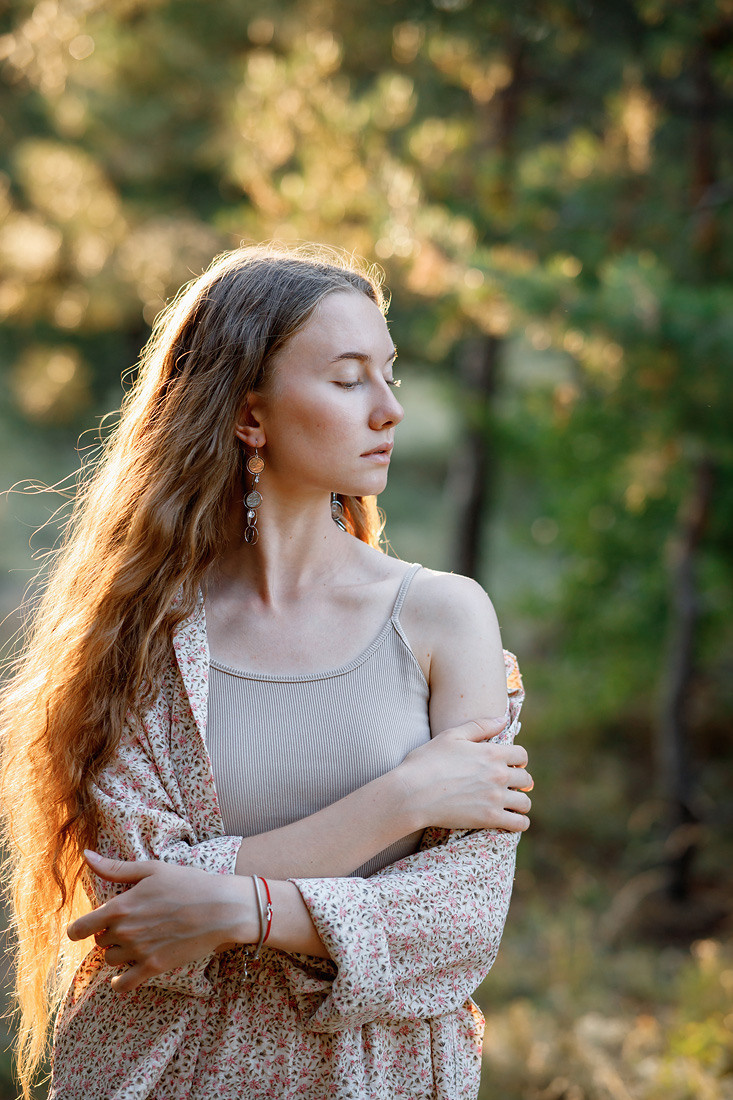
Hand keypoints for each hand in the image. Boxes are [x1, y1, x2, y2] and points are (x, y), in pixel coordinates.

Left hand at [67, 851, 256, 992]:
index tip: (83, 929)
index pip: (80, 928)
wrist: (221, 908)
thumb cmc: (188, 883)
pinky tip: (125, 975)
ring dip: (118, 953)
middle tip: (130, 924)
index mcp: (120, 907)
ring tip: (137, 941)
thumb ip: (115, 868)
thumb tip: (86, 856)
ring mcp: (139, 952)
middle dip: (109, 934)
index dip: (78, 929)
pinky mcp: (154, 967)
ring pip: (111, 961)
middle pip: (100, 942)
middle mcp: (125, 932)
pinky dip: (120, 982)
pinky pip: (123, 985)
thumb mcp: (151, 870)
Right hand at [397, 717, 532, 832]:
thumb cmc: (427, 761)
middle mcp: (498, 774)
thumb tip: (502, 719)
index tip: (511, 764)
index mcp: (491, 752)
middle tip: (510, 785)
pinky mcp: (490, 819)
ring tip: (511, 803)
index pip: (522, 755)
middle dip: (520, 781)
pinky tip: (511, 820)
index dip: (518, 759)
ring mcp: (495, 798)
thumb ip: (479, 726)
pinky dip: (519, 822)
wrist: (412, 793)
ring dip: (520, 802)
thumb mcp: (451, 736)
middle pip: (525, 778)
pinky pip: (519, 823)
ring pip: (525, 802)